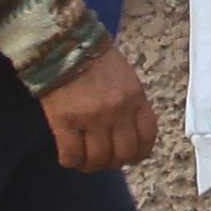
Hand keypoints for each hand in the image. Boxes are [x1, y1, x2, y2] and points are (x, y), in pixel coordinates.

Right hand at [41, 45, 158, 171]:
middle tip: (105, 160)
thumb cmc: (94, 59)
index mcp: (135, 97)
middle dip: (115, 162)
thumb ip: (130, 104)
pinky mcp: (65, 121)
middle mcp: (117, 110)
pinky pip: (72, 155)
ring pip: (97, 159)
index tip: (131, 156)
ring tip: (86, 161)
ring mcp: (91, 117)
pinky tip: (70, 158)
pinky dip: (71, 161)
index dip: (139, 153)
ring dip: (92, 165)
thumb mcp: (125, 77)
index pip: (147, 137)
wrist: (63, 44)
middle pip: (123, 154)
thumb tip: (129, 134)